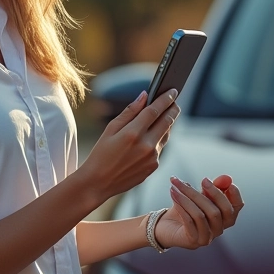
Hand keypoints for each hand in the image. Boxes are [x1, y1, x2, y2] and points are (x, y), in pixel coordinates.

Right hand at [79, 89, 179, 203]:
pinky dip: (159, 138)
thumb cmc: (101, 153)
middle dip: (172, 109)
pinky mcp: (154, 167)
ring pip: (166, 135)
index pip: (155, 110)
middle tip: (175, 101)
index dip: (165, 99)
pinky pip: (160, 148)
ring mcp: (152, 158)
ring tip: (166, 115)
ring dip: (167, 124)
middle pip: (167, 122)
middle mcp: (146, 145)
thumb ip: (129, 111)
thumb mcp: (110, 129)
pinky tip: (153, 134)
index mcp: (133, 133)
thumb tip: (144, 96)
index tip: (172, 91)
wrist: (98, 182)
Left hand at [153, 175, 243, 249]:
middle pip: (218, 211)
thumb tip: (226, 178)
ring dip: (188, 197)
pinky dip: (181, 206)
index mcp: (224, 218)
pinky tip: (174, 195)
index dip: (235, 195)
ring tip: (176, 185)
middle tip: (203, 180)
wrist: (166, 226)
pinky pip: (189, 221)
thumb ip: (211, 188)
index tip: (227, 183)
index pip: (236, 208)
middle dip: (212, 193)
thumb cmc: (185, 209)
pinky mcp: (193, 241)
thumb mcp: (198, 196)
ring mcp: (207, 237)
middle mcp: (218, 229)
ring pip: (201, 215)